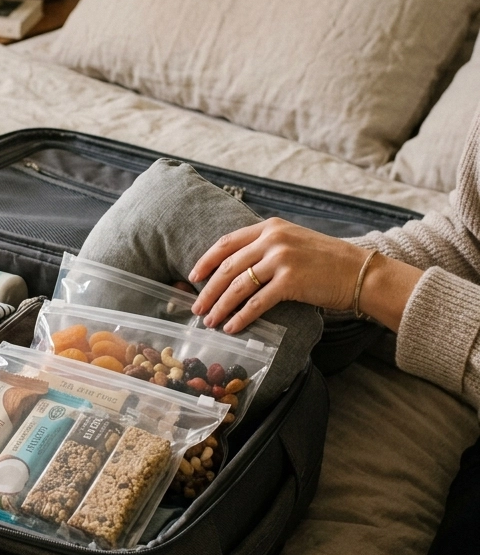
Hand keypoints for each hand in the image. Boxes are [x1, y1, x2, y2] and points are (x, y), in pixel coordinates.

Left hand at [188, 217, 422, 334]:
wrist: (361, 272)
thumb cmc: (326, 261)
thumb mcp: (293, 242)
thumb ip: (265, 248)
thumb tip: (233, 269)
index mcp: (269, 227)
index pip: (226, 243)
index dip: (206, 261)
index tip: (193, 276)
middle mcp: (273, 239)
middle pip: (228, 267)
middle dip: (208, 290)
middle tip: (196, 307)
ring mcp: (282, 259)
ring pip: (237, 286)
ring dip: (220, 306)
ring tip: (210, 321)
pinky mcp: (291, 281)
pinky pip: (256, 302)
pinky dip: (241, 316)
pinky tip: (232, 327)